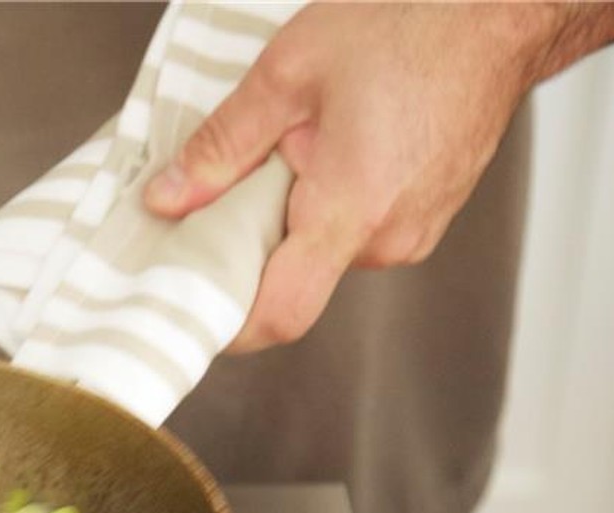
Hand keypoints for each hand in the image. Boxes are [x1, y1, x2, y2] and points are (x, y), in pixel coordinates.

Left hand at [143, 4, 606, 352]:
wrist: (500, 9)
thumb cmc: (414, 24)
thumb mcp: (288, 74)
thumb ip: (221, 146)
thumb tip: (168, 198)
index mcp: (351, 211)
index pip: (280, 314)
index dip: (228, 325)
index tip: (189, 308)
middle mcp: (388, 237)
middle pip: (292, 281)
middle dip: (247, 250)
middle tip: (218, 201)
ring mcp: (412, 231)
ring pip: (322, 254)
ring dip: (288, 221)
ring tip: (286, 155)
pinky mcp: (423, 217)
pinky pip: (354, 233)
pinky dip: (323, 209)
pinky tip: (321, 155)